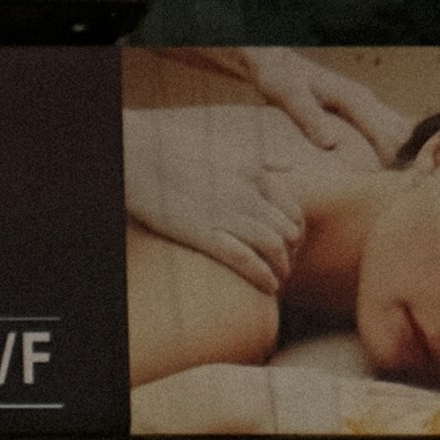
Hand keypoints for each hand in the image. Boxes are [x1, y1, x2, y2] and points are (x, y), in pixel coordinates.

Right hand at [123, 108, 310, 288]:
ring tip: (278, 281)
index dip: (297, 235)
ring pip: (273, 246)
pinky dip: (262, 275)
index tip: (290, 249)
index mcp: (257, 176)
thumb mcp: (231, 152)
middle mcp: (248, 194)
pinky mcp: (203, 232)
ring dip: (281, 268)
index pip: (293, 212)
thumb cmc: (182, 156)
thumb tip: (289, 165)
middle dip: (291, 254)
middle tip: (283, 268)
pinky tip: (268, 287)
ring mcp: (227, 214)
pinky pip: (244, 258)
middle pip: (287, 231)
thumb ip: (263, 161)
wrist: (143, 159)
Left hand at [233, 45, 415, 166]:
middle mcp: (364, 98)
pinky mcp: (356, 107)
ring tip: (402, 182)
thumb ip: (309, 117)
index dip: (391, 155)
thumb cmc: (281, 79)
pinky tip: (386, 166)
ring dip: (398, 151)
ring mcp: (363, 101)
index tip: (399, 180)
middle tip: (406, 187)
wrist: (277, 62)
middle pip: (396, 129)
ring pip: (393, 127)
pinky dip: (386, 145)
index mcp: (351, 97)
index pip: (382, 130)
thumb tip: (329, 143)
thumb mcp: (288, 96)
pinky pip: (380, 127)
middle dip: (402, 155)